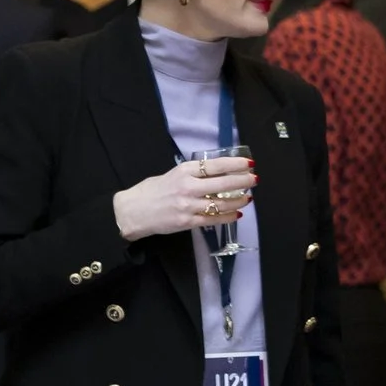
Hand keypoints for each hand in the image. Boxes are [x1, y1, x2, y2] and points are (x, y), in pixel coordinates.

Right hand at [112, 157, 255, 241]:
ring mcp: (188, 205)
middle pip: (223, 184)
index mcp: (183, 171)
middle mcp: (188, 187)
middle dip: (243, 182)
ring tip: (248, 198)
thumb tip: (215, 175)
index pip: (215, 166)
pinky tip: (237, 214)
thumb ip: (192, 175)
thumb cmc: (150, 191)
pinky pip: (214, 219)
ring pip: (222, 203)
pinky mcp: (188, 222)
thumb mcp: (171, 175)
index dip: (235, 165)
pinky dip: (228, 217)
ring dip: (238, 200)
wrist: (131, 212)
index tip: (249, 164)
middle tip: (254, 180)